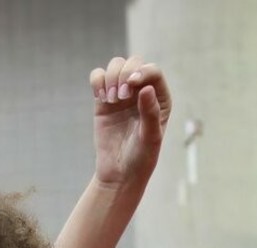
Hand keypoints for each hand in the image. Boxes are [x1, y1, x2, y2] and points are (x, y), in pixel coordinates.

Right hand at [89, 57, 171, 190]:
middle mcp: (141, 91)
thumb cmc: (140, 158)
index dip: (142, 71)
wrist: (119, 174)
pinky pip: (99, 77)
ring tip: (111, 100)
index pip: (153, 71)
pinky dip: (97, 81)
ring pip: (116, 66)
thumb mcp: (150, 138)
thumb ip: (150, 113)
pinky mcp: (104, 100)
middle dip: (124, 74)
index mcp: (159, 98)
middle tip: (120, 97)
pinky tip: (101, 97)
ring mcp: (122, 94)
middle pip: (133, 63)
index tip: (132, 84)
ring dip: (111, 77)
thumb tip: (146, 88)